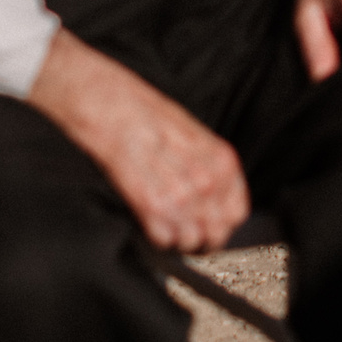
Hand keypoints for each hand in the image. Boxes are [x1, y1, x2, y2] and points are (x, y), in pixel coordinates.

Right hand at [28, 30, 248, 251]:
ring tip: (163, 222)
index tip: (209, 224)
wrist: (105, 101)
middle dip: (201, 236)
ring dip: (177, 237)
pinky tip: (148, 220)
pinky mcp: (149, 202)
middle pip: (215, 232)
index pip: (236, 212)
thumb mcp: (190, 130)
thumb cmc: (142, 109)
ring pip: (189, 240)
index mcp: (220, 158)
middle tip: (183, 228)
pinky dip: (156, 236)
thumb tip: (212, 199)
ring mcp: (179, 192)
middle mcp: (205, 178)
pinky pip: (163, 238)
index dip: (223, 224)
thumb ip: (207, 165)